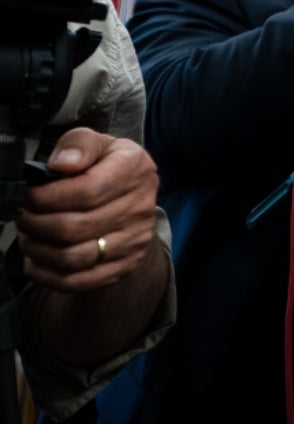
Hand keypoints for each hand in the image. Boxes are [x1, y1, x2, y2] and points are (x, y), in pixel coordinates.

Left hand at [16, 127, 160, 292]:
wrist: (134, 197)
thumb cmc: (105, 166)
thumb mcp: (96, 142)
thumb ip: (78, 144)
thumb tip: (61, 165)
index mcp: (135, 169)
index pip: (87, 191)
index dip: (48, 197)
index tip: (28, 195)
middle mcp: (141, 206)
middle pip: (75, 227)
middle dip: (36, 224)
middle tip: (22, 216)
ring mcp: (136, 239)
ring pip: (74, 258)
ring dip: (38, 250)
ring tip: (27, 236)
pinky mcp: (126, 264)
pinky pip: (79, 281)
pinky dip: (47, 274)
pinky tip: (35, 260)